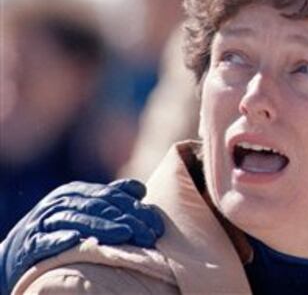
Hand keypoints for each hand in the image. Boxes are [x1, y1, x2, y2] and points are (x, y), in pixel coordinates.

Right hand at [0, 179, 164, 294]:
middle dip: (126, 220)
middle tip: (148, 235)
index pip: (111, 196)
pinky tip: (75, 240)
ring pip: (77, 220)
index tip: (156, 226)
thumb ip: (111, 198)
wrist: (19, 248)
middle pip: (99, 208)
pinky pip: (46, 240)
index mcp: (76, 191)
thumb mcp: (84, 208)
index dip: (136, 209)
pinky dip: (60, 240)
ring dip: (102, 227)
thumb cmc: (61, 226)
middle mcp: (61, 202)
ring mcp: (45, 221)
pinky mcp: (30, 242)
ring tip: (124, 234)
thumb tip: (140, 190)